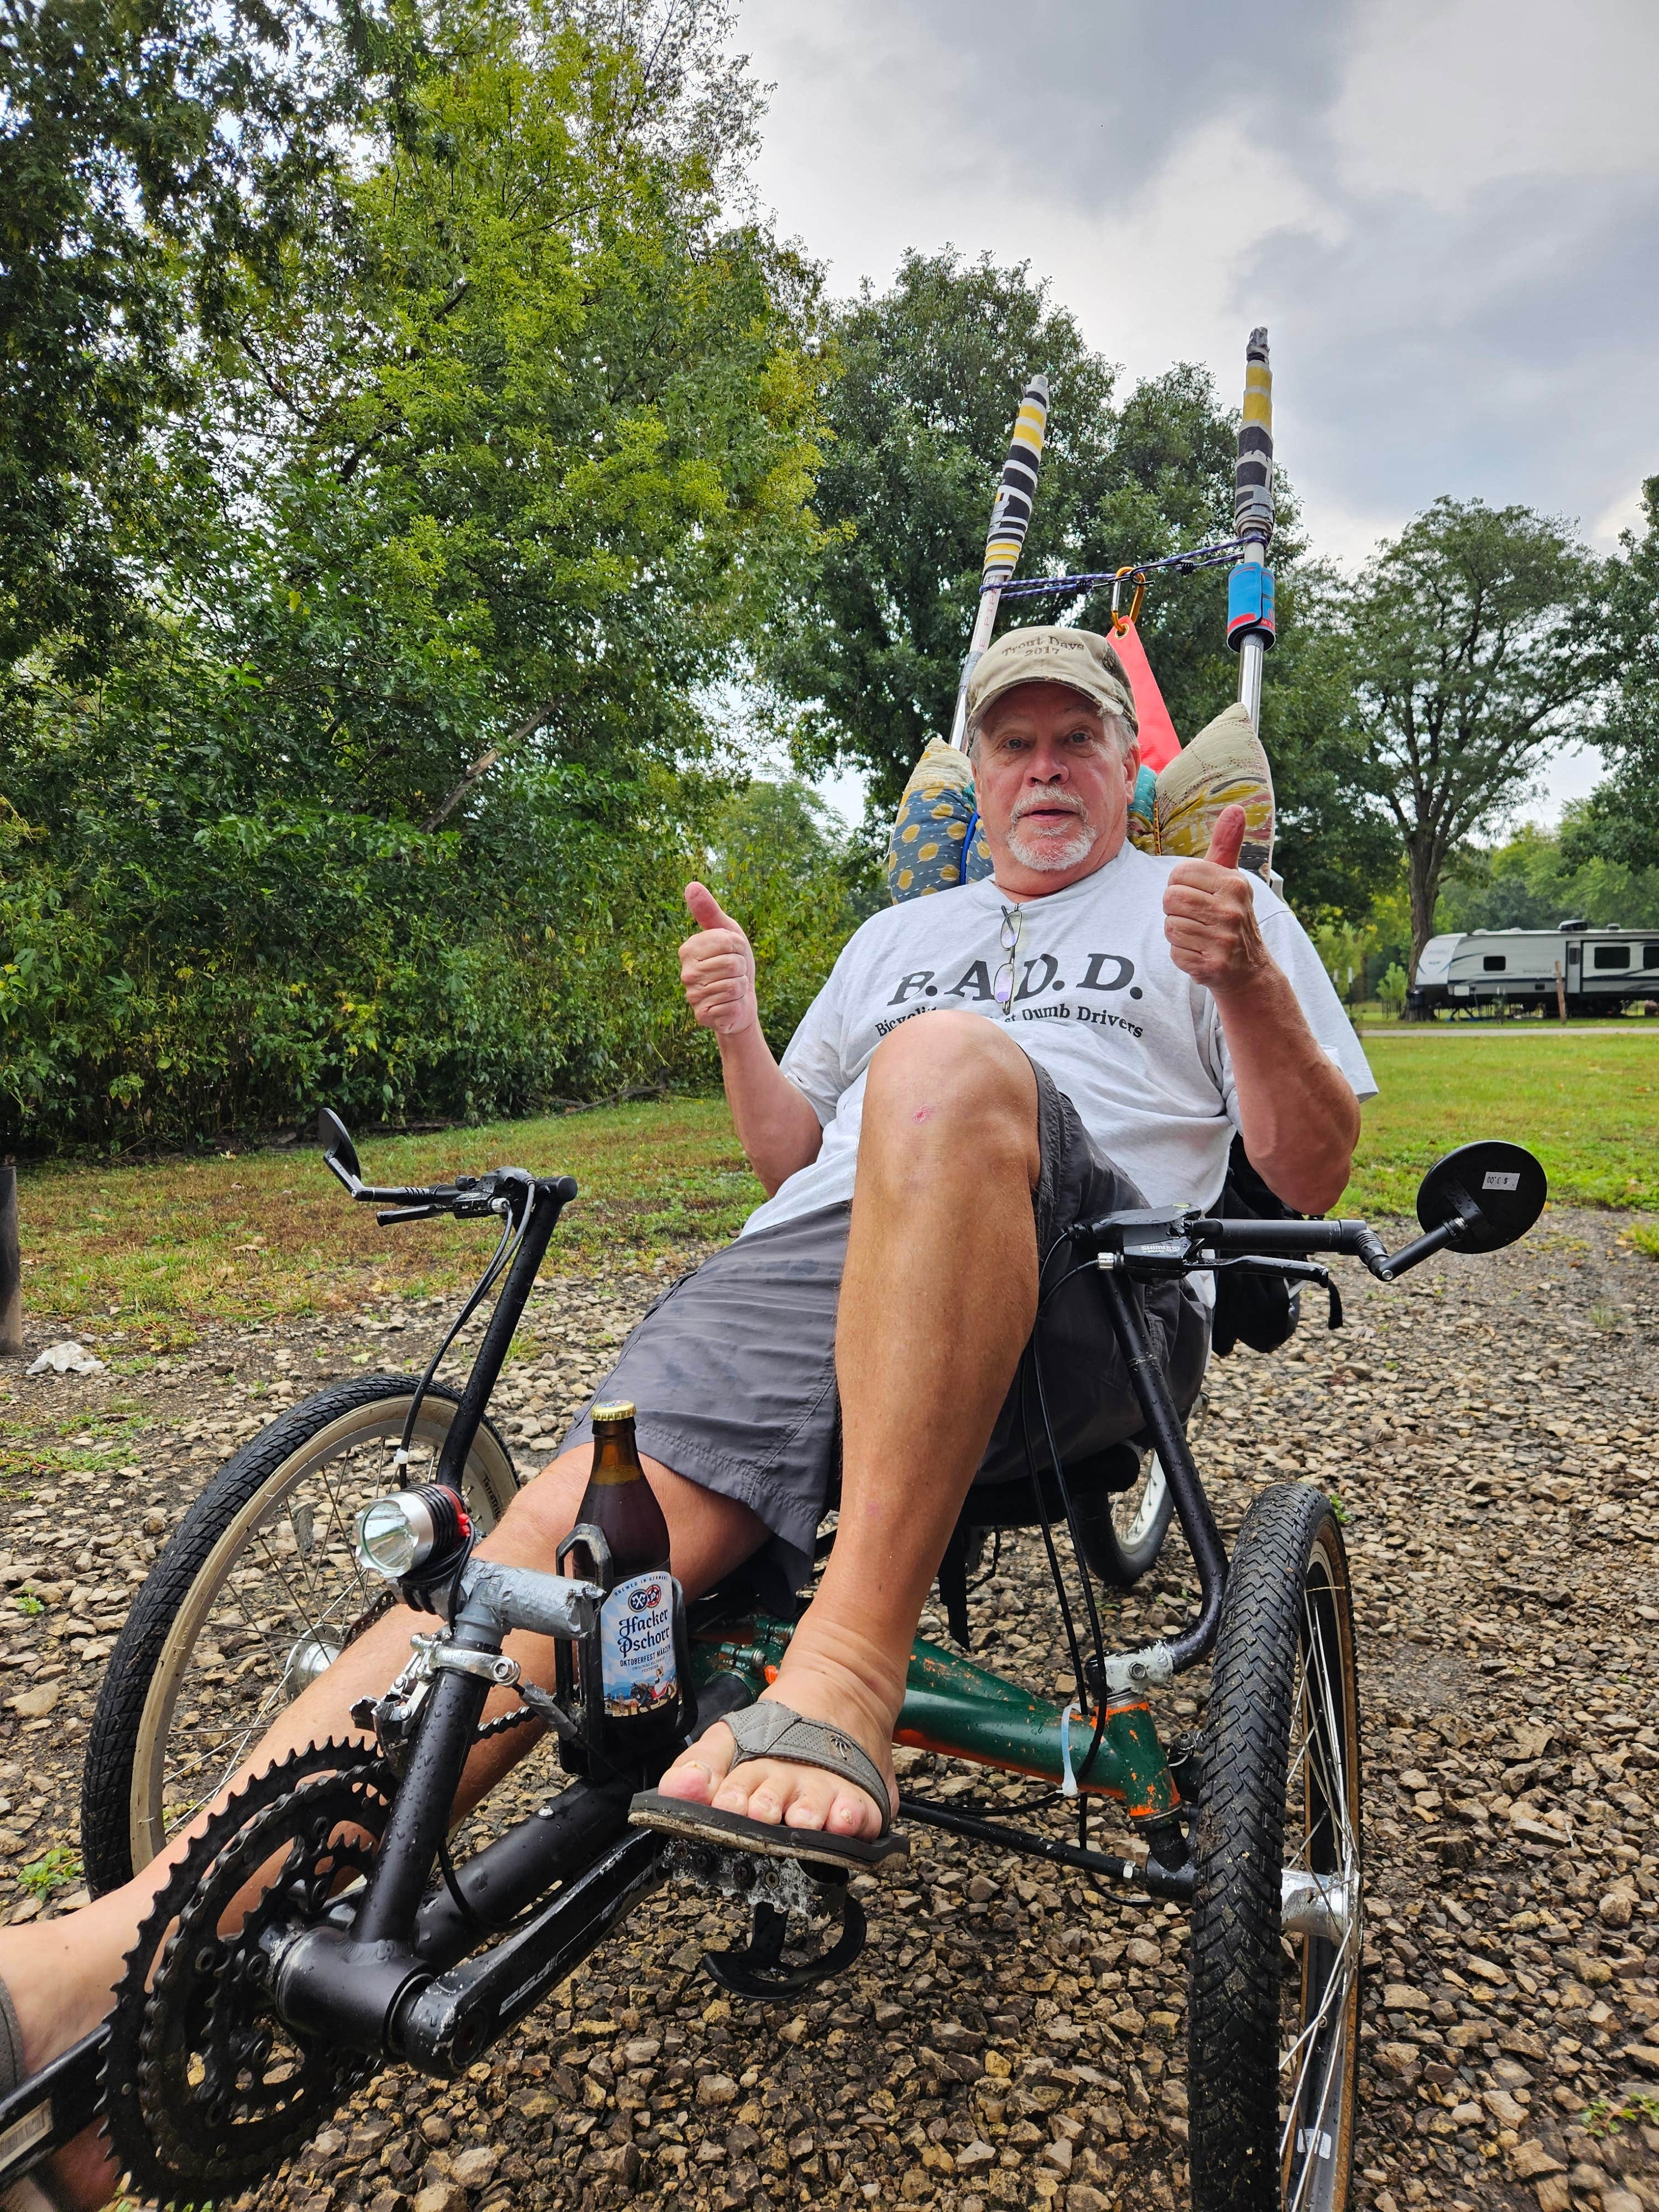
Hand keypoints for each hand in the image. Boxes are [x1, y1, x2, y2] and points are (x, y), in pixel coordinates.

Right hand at [680, 882, 757, 1037]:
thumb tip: (691, 885)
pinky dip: (737, 1004)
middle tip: (734, 973)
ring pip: (733, 985)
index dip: (739, 947)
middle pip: (732, 964)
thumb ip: (709, 911)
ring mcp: (692, 996)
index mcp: (689, 949)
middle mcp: (686, 973)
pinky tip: (730, 1004)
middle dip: (741, 968)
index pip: (727, 941)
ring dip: (741, 987)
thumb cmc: (734, 962)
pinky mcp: (702, 1015)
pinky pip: (731, 1005)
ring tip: (733, 987)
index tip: (734, 952)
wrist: (741, 999)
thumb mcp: (727, 932)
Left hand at [1162, 804, 1268, 993]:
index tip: (1197, 895)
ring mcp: (1224, 939)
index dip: (1180, 885)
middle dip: (1176, 910)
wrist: (1249, 971)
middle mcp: (1231, 909)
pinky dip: (1183, 955)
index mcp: (1234, 883)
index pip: (1179, 873)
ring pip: (1170, 926)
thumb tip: (1235, 807)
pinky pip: (1175, 953)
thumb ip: (1226, 844)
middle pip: (1170, 899)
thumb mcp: (1231, 879)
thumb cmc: (1231, 917)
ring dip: (1179, 933)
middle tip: (1197, 918)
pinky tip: (1201, 954)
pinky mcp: (1213, 965)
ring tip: (1200, 935)